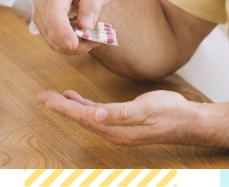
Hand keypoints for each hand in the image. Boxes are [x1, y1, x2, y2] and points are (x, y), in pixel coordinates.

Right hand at [32, 0, 109, 54]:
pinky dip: (68, 47)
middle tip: (94, 43)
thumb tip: (85, 25)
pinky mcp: (43, 24)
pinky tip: (83, 41)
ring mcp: (40, 14)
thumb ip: (92, 4)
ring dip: (72, 47)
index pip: (53, 12)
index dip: (62, 30)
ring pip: (52, 39)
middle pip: (50, 29)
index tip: (73, 44)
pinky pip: (53, 41)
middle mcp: (43, 1)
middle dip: (72, 43)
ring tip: (92, 41)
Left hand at [36, 90, 195, 145]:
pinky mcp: (122, 120)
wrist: (187, 120)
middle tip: (42, 97)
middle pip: (80, 117)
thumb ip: (120, 113)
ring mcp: (117, 126)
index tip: (46, 100)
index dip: (63, 108)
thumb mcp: (145, 110)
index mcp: (116, 129)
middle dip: (60, 107)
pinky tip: (76, 98)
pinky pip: (97, 113)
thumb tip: (96, 115)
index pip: (82, 117)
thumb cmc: (169, 113)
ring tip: (53, 97)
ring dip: (69, 106)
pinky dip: (84, 105)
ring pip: (86, 115)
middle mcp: (113, 130)